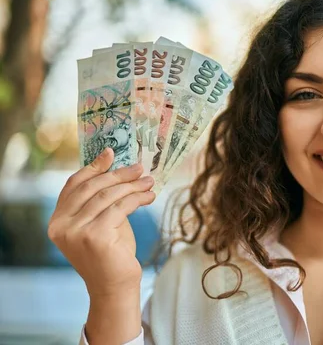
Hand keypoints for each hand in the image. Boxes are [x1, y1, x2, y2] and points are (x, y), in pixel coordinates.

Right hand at [47, 148, 155, 296]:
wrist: (115, 286)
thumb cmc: (111, 252)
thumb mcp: (102, 221)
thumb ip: (101, 199)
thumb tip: (117, 167)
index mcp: (57, 220)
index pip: (74, 185)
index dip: (93, 167)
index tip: (111, 153)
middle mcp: (61, 226)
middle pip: (92, 188)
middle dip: (118, 174)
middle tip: (140, 168)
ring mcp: (75, 231)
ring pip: (108, 196)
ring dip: (132, 186)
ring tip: (149, 181)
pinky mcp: (95, 236)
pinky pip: (120, 208)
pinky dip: (137, 199)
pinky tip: (149, 197)